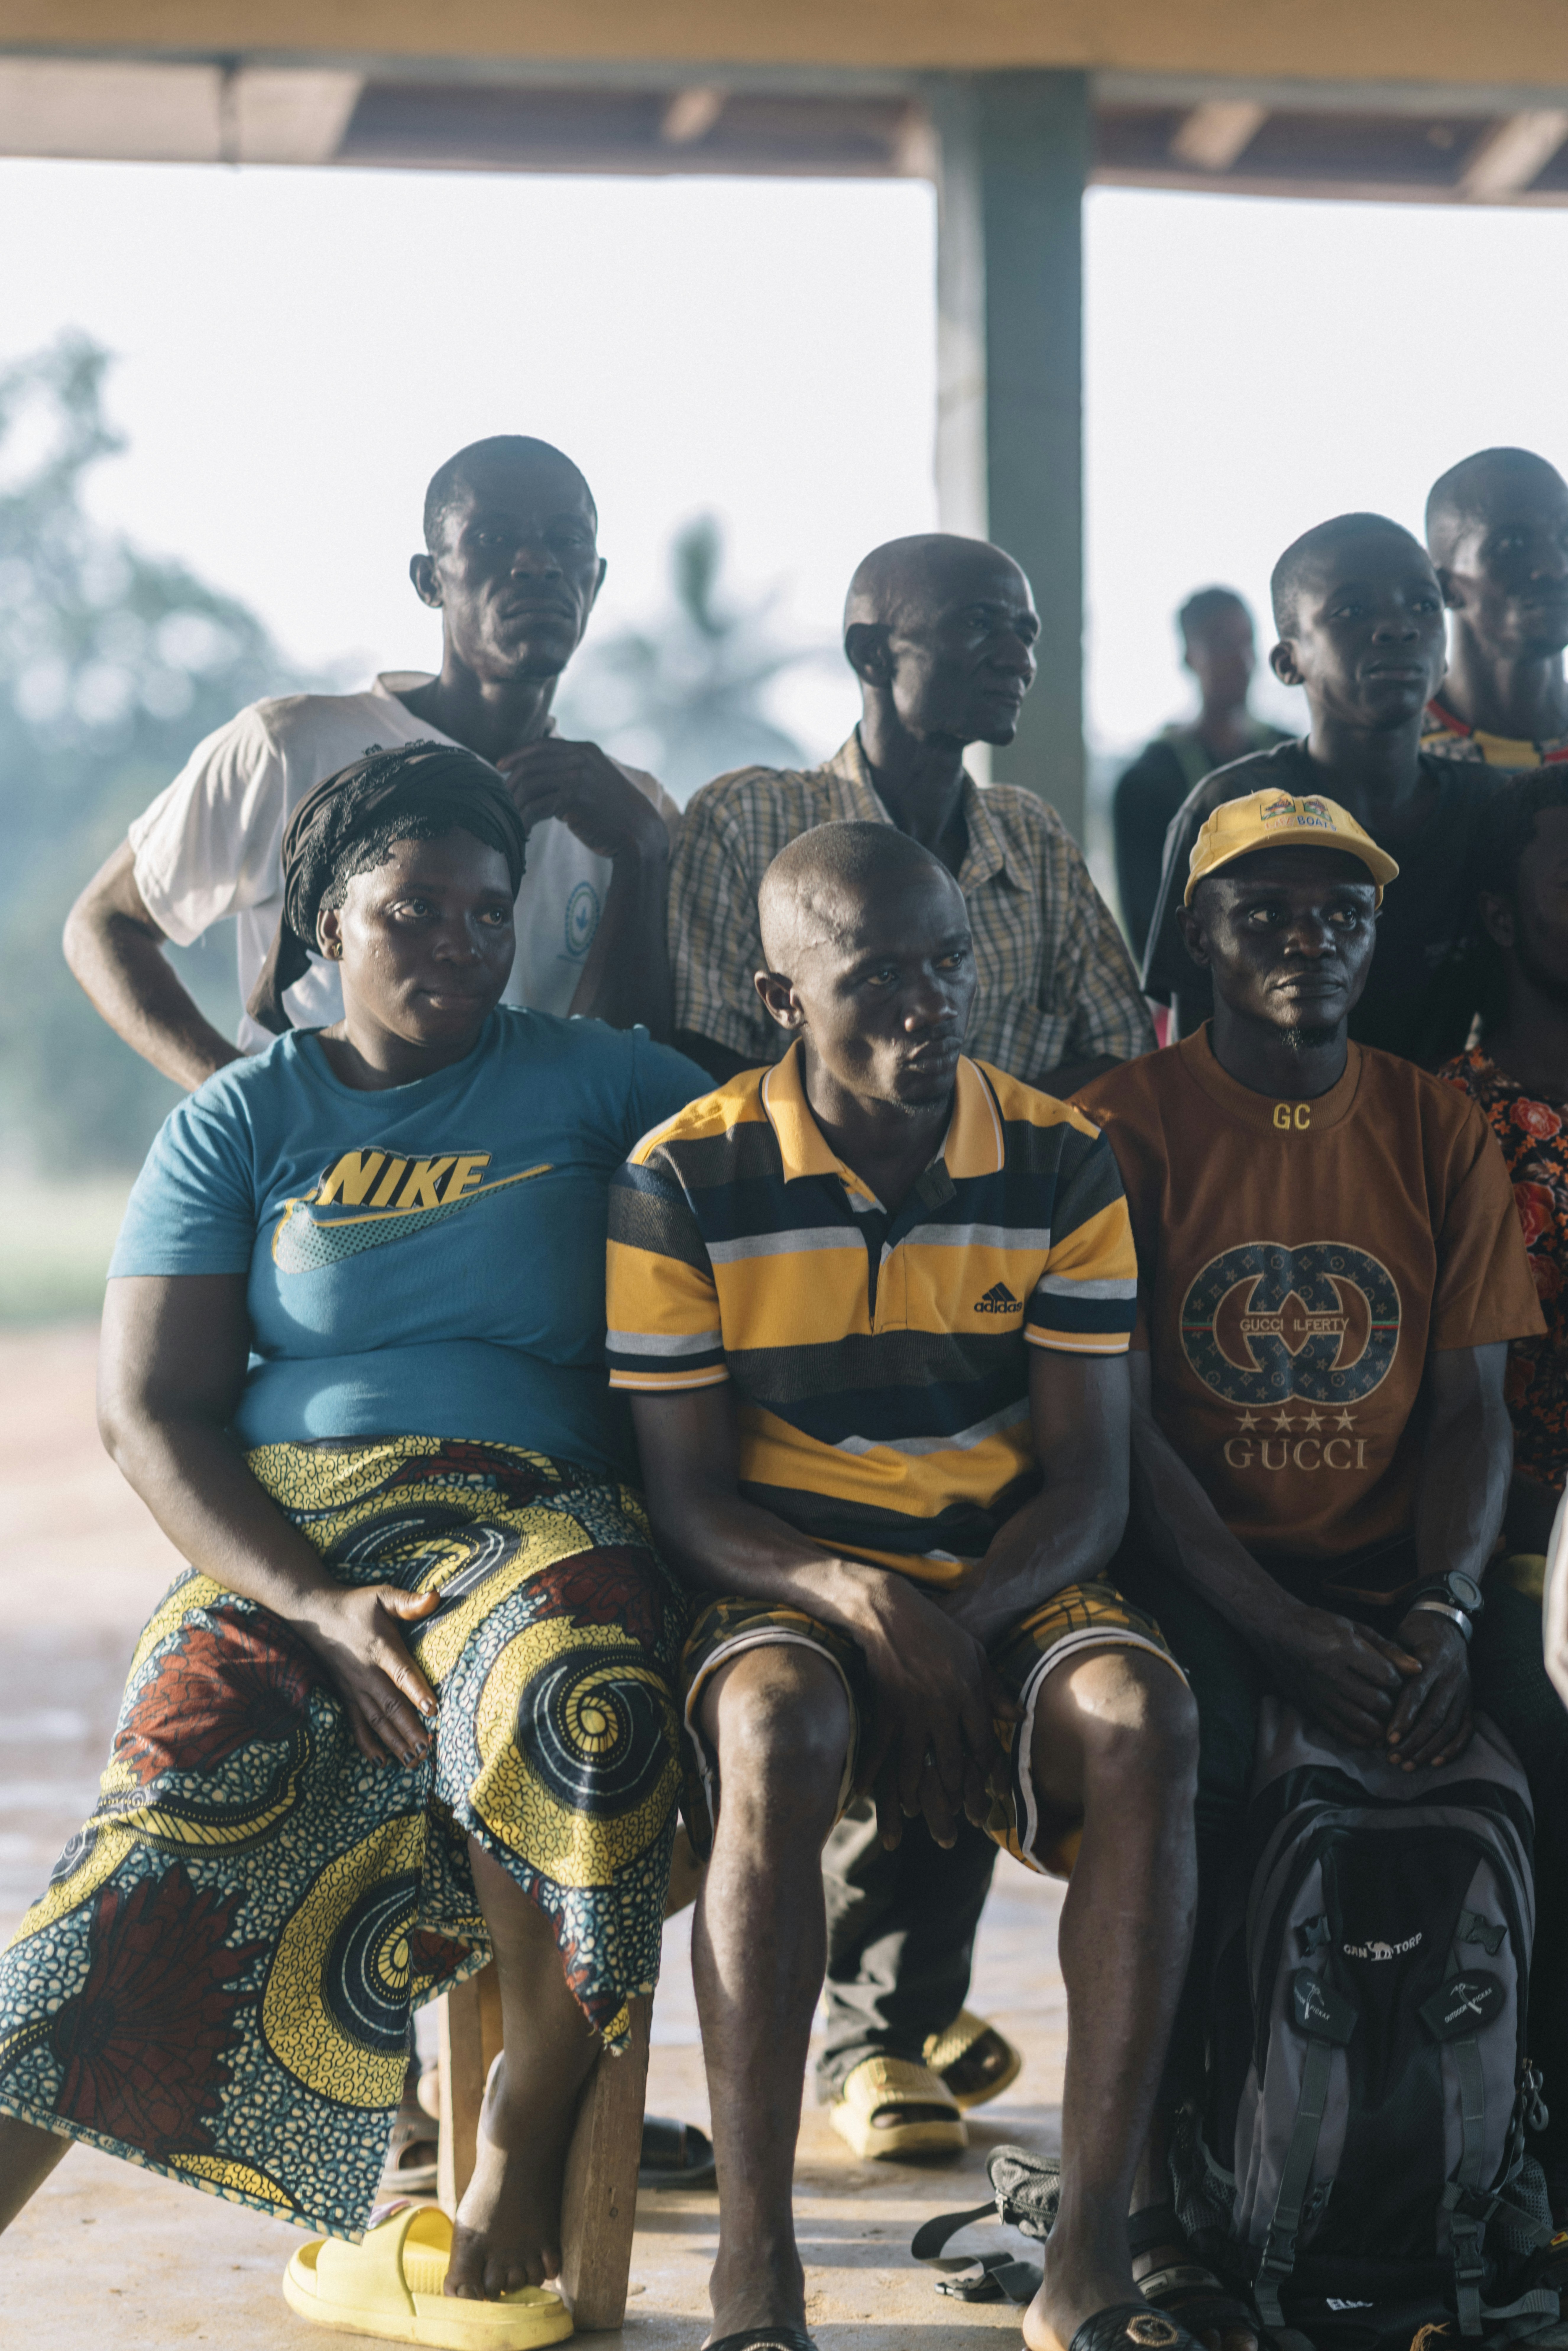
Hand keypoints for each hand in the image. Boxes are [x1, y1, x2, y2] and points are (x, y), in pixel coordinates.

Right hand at [295, 1584, 439, 1765]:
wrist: (317, 1614)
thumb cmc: (357, 1605)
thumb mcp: (383, 1595)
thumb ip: (409, 1601)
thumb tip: (437, 1596)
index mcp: (380, 1648)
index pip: (401, 1672)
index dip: (417, 1690)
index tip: (433, 1709)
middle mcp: (367, 1673)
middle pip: (391, 1704)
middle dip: (409, 1728)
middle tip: (428, 1748)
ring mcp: (355, 1688)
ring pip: (377, 1720)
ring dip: (395, 1741)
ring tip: (413, 1760)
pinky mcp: (346, 1696)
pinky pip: (356, 1724)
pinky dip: (367, 1744)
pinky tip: (381, 1761)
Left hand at [498, 738, 666, 863]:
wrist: (638, 831)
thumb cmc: (614, 810)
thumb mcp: (594, 779)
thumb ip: (571, 771)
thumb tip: (537, 775)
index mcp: (585, 750)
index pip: (542, 745)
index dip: (517, 754)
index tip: (500, 766)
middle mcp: (581, 758)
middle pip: (531, 765)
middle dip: (512, 783)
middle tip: (504, 800)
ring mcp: (578, 776)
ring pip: (530, 785)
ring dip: (517, 804)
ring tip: (514, 817)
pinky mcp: (574, 798)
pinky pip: (538, 807)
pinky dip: (526, 819)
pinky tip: (525, 829)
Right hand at [852, 1575, 1011, 1850]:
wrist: (889, 1608)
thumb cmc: (936, 1629)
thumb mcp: (974, 1652)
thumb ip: (993, 1688)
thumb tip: (1016, 1715)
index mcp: (968, 1693)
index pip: (982, 1746)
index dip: (988, 1778)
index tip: (991, 1801)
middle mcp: (942, 1706)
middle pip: (953, 1764)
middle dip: (957, 1800)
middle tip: (957, 1828)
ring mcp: (911, 1708)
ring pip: (916, 1764)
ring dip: (916, 1797)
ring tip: (916, 1818)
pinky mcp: (884, 1706)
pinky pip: (880, 1748)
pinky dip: (873, 1774)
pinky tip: (866, 1796)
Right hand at [1252, 1597, 1415, 1746]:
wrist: (1275, 1629)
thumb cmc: (1318, 1624)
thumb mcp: (1355, 1628)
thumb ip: (1388, 1649)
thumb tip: (1417, 1669)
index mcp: (1343, 1649)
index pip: (1385, 1676)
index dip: (1397, 1682)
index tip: (1394, 1679)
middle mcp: (1331, 1674)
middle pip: (1376, 1702)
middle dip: (1392, 1706)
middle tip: (1393, 1701)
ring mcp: (1319, 1694)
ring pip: (1361, 1722)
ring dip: (1381, 1726)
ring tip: (1387, 1721)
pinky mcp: (1310, 1707)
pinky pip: (1340, 1732)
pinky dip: (1360, 1739)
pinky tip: (1371, 1736)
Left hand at [1384, 1609, 1472, 1770]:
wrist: (1447, 1624)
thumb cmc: (1415, 1633)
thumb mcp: (1400, 1637)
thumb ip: (1390, 1661)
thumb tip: (1375, 1692)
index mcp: (1433, 1659)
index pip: (1417, 1694)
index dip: (1403, 1718)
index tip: (1388, 1738)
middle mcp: (1453, 1677)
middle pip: (1434, 1717)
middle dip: (1413, 1742)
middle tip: (1392, 1758)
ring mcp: (1464, 1690)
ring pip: (1449, 1727)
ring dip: (1429, 1750)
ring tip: (1408, 1764)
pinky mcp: (1470, 1700)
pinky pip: (1466, 1729)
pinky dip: (1453, 1748)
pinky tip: (1436, 1761)